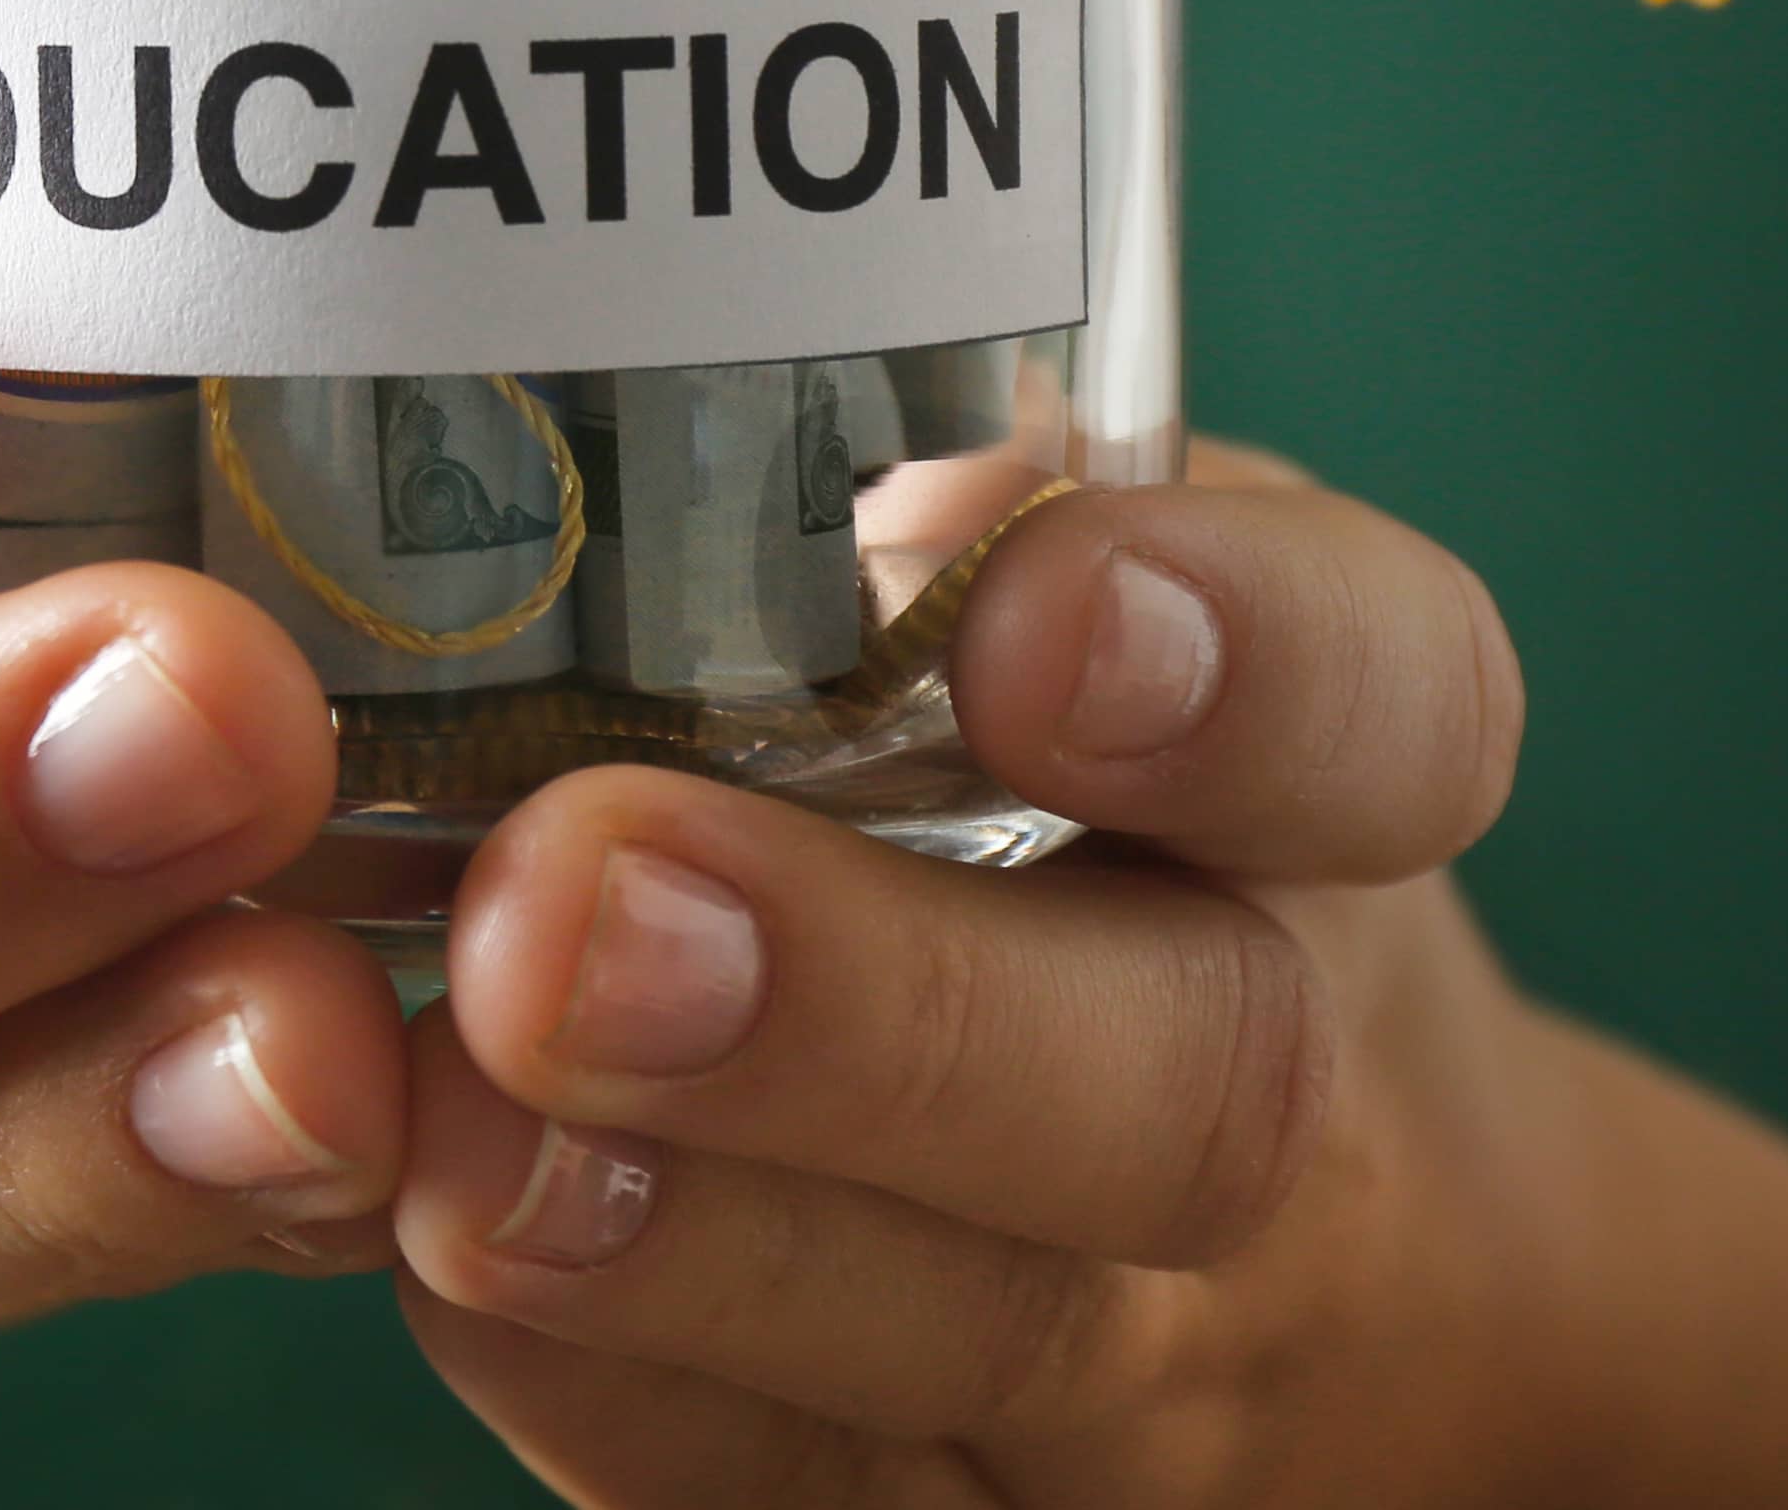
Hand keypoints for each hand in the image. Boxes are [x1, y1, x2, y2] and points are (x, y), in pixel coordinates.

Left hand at [386, 460, 1787, 1507]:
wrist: (1336, 1286)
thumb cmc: (1102, 838)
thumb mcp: (1103, 615)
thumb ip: (952, 500)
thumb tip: (711, 389)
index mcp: (1324, 802)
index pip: (1383, 712)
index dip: (1237, 665)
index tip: (1039, 612)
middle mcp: (1265, 1084)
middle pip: (1173, 1079)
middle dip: (868, 1000)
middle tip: (581, 894)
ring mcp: (1129, 1353)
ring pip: (969, 1331)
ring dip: (688, 1231)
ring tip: (446, 1121)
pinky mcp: (957, 1504)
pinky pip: (795, 1493)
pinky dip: (592, 1374)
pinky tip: (403, 1240)